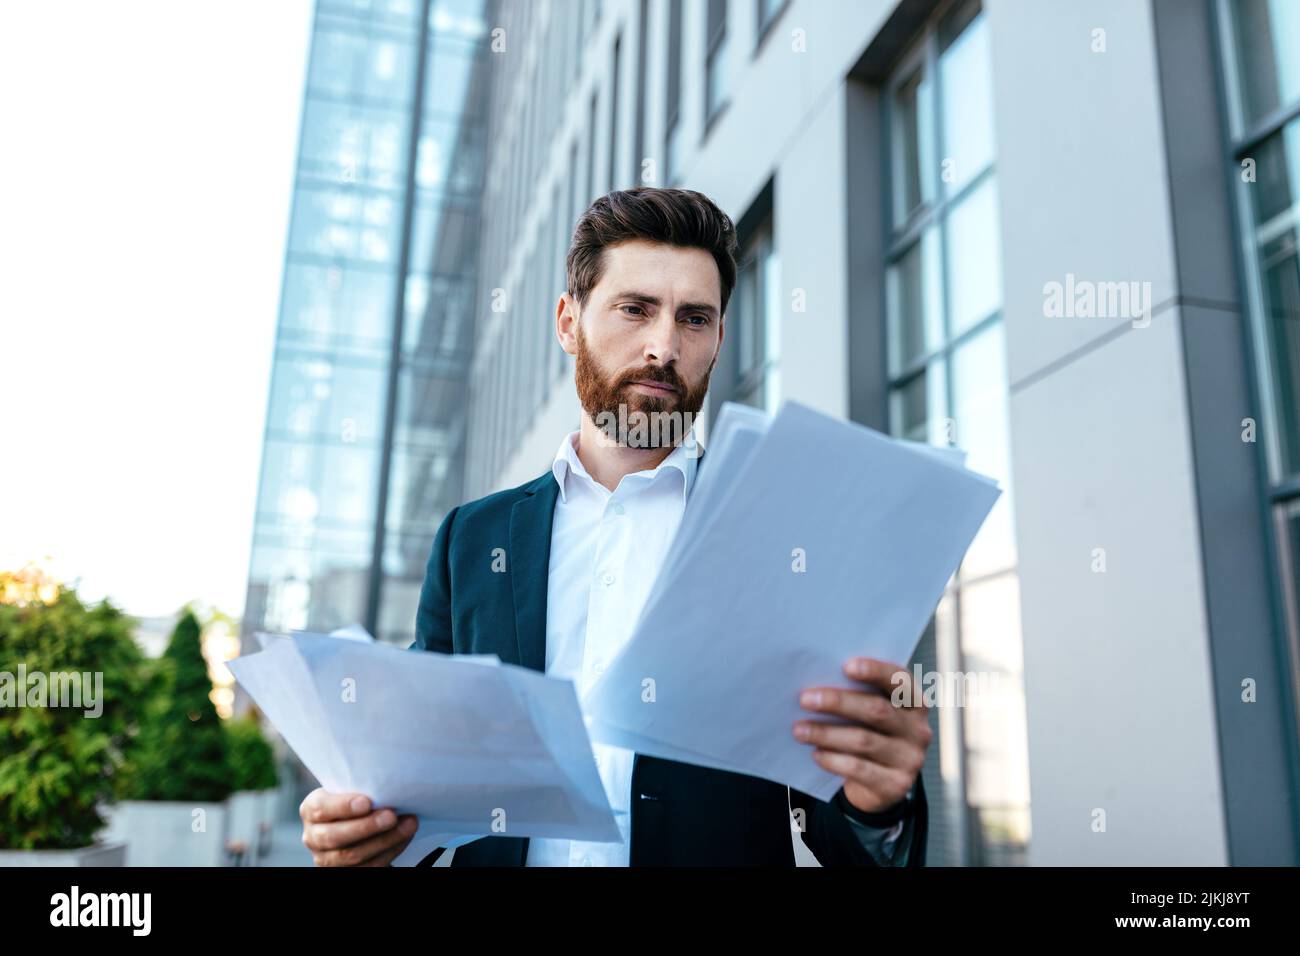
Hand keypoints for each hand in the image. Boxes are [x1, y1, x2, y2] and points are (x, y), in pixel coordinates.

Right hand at [299, 788, 418, 866]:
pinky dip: (389, 852)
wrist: (356, 822)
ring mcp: (326, 858)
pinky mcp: (344, 871)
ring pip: (352, 856)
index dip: (343, 807)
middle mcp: (313, 836)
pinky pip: (367, 866)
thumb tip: (389, 785)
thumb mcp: (350, 790)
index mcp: (311, 809)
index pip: (320, 808)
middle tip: (391, 816)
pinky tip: (404, 838)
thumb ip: (360, 788)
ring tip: (408, 825)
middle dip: (367, 826)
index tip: (367, 802)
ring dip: (384, 840)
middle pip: (334, 836)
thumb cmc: (356, 800)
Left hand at [793, 657, 931, 813]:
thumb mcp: (869, 714)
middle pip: (877, 710)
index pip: (900, 680)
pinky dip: (833, 760)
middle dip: (838, 702)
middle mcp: (918, 729)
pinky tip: (815, 754)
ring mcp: (910, 759)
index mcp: (914, 703)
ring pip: (864, 740)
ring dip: (826, 733)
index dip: (875, 670)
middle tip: (805, 699)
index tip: (846, 666)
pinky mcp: (896, 785)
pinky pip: (859, 769)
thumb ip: (856, 695)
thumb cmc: (868, 734)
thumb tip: (817, 685)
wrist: (879, 786)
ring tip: (799, 729)